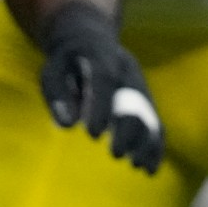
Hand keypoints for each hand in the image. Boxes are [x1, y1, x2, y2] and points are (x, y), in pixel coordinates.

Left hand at [38, 2, 164, 173]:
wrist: (90, 37)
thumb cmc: (66, 60)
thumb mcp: (53, 68)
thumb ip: (58, 93)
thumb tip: (67, 124)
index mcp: (103, 57)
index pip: (105, 79)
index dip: (102, 106)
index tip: (93, 134)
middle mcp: (128, 71)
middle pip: (134, 100)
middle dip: (128, 128)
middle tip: (115, 154)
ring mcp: (140, 86)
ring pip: (150, 114)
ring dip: (147, 141)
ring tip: (138, 166)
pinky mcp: (145, 100)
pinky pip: (155, 122)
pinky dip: (154, 145)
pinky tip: (149, 169)